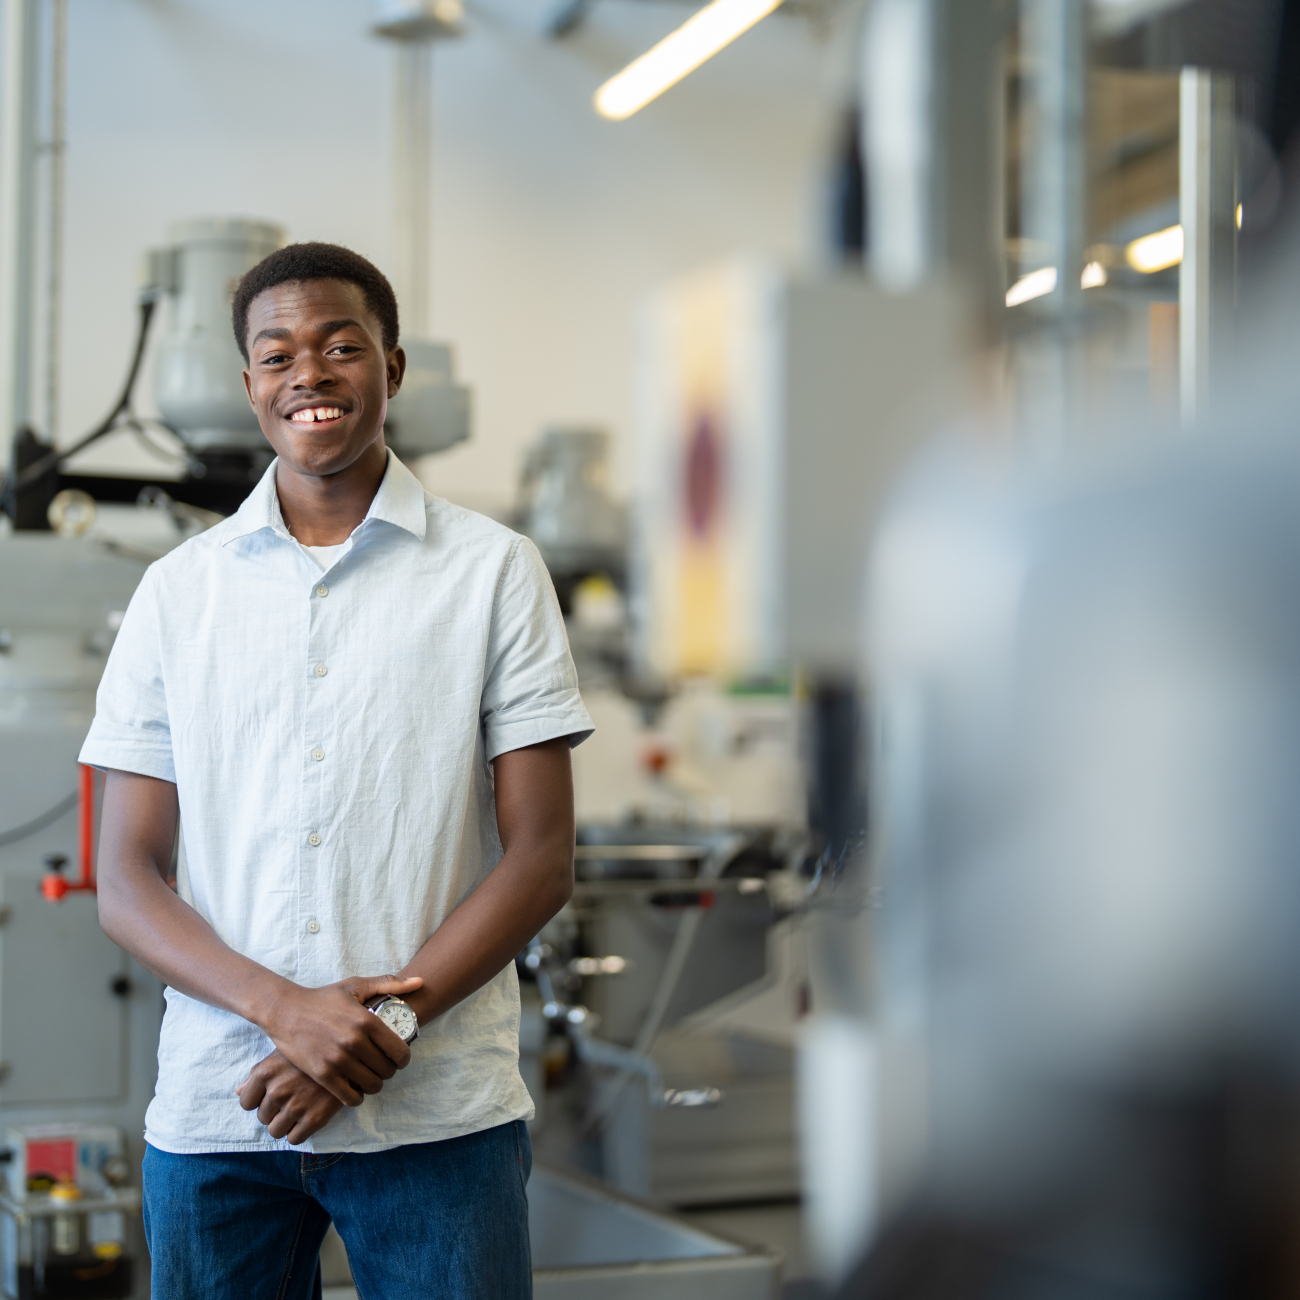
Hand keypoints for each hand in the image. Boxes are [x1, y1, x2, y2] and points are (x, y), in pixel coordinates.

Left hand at [236, 1050, 342, 1144]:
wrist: (351, 1055)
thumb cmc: (313, 1052)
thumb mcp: (283, 1054)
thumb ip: (259, 1073)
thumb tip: (239, 1092)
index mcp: (265, 1072)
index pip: (246, 1103)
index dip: (259, 1101)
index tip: (273, 1095)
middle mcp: (277, 1090)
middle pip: (262, 1117)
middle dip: (275, 1111)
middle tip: (292, 1099)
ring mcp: (295, 1106)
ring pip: (275, 1131)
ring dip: (285, 1124)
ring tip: (300, 1109)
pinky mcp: (314, 1119)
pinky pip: (294, 1139)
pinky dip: (299, 1132)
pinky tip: (308, 1118)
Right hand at [259, 974, 421, 1106]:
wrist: (285, 1011)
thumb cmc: (323, 998)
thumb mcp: (356, 986)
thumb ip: (389, 984)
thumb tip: (420, 982)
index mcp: (367, 1020)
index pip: (400, 1051)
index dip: (404, 1058)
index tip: (399, 1058)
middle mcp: (354, 1041)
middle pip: (387, 1070)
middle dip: (389, 1071)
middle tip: (382, 1068)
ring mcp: (338, 1059)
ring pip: (371, 1085)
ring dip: (374, 1084)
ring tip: (369, 1077)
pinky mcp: (322, 1074)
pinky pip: (350, 1097)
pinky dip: (356, 1096)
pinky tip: (354, 1087)